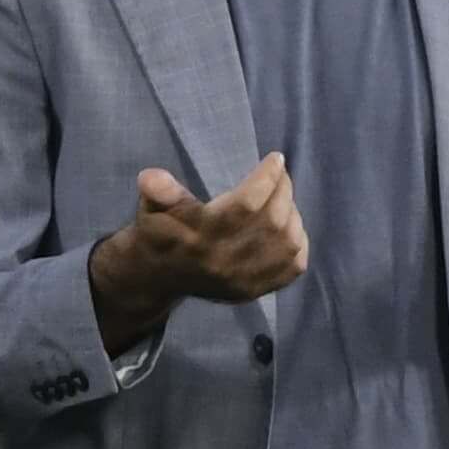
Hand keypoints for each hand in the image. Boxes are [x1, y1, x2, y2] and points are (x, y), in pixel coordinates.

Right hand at [89, 155, 308, 348]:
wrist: (159, 277)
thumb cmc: (159, 231)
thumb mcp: (152, 207)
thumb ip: (157, 191)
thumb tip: (151, 177)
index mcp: (200, 237)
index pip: (246, 205)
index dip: (267, 178)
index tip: (276, 158)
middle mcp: (225, 261)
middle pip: (272, 221)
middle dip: (283, 191)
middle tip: (280, 174)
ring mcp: (243, 280)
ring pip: (287, 242)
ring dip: (292, 213)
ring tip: (282, 197)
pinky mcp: (254, 290)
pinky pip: (293, 267)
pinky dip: (298, 242)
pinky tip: (288, 226)